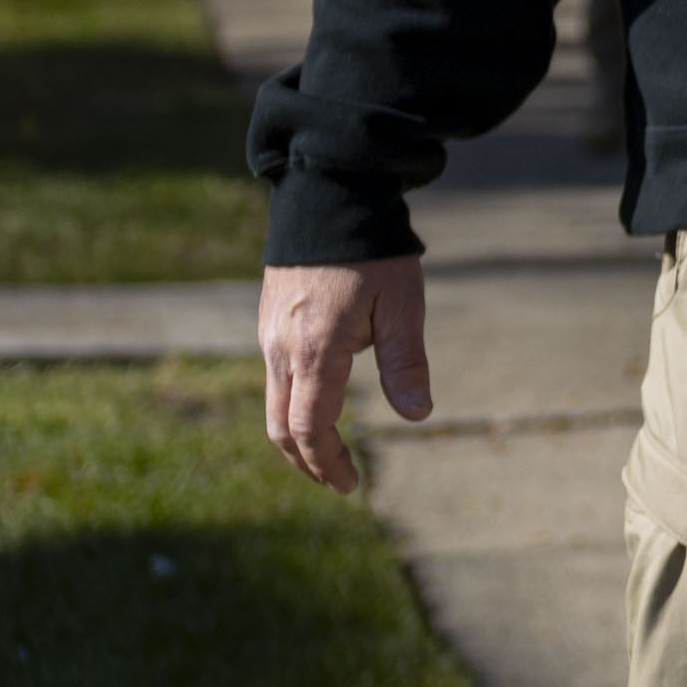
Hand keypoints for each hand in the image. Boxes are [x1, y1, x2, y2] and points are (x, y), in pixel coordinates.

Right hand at [258, 258, 430, 493]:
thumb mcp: (402, 305)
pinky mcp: (268, 322)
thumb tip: (417, 416)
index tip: (351, 486)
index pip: (309, 428)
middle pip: (281, 427)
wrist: (328, 199)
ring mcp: (268, 336)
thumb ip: (406, 362)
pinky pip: (273, 378)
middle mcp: (281, 350)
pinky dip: (290, 407)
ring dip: (296, 437)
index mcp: (314, 352)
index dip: (328, 463)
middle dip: (308, 461)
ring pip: (273, 405)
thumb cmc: (373, 253)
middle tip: (339, 481)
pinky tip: (317, 408)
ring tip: (329, 454)